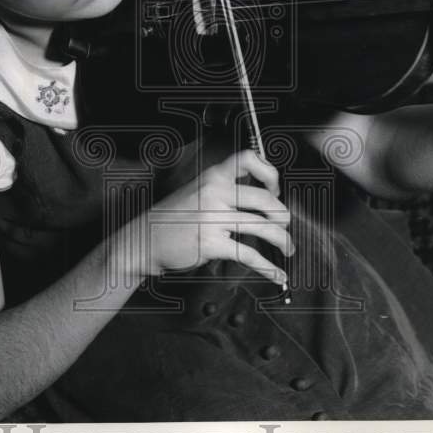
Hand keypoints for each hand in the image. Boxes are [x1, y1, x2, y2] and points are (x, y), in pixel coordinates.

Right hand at [125, 150, 292, 284]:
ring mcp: (212, 218)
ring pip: (263, 227)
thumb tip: (262, 198)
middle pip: (265, 198)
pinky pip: (249, 255)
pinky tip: (276, 274)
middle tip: (285, 224)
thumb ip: (225, 190)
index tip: (275, 188)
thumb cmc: (173, 218)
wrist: (144, 239)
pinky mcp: (211, 243)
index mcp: (213, 176)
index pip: (248, 159)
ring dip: (282, 240)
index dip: (269, 172)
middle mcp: (214, 192)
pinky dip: (269, 268)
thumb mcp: (198, 191)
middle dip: (283, 215)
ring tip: (288, 247)